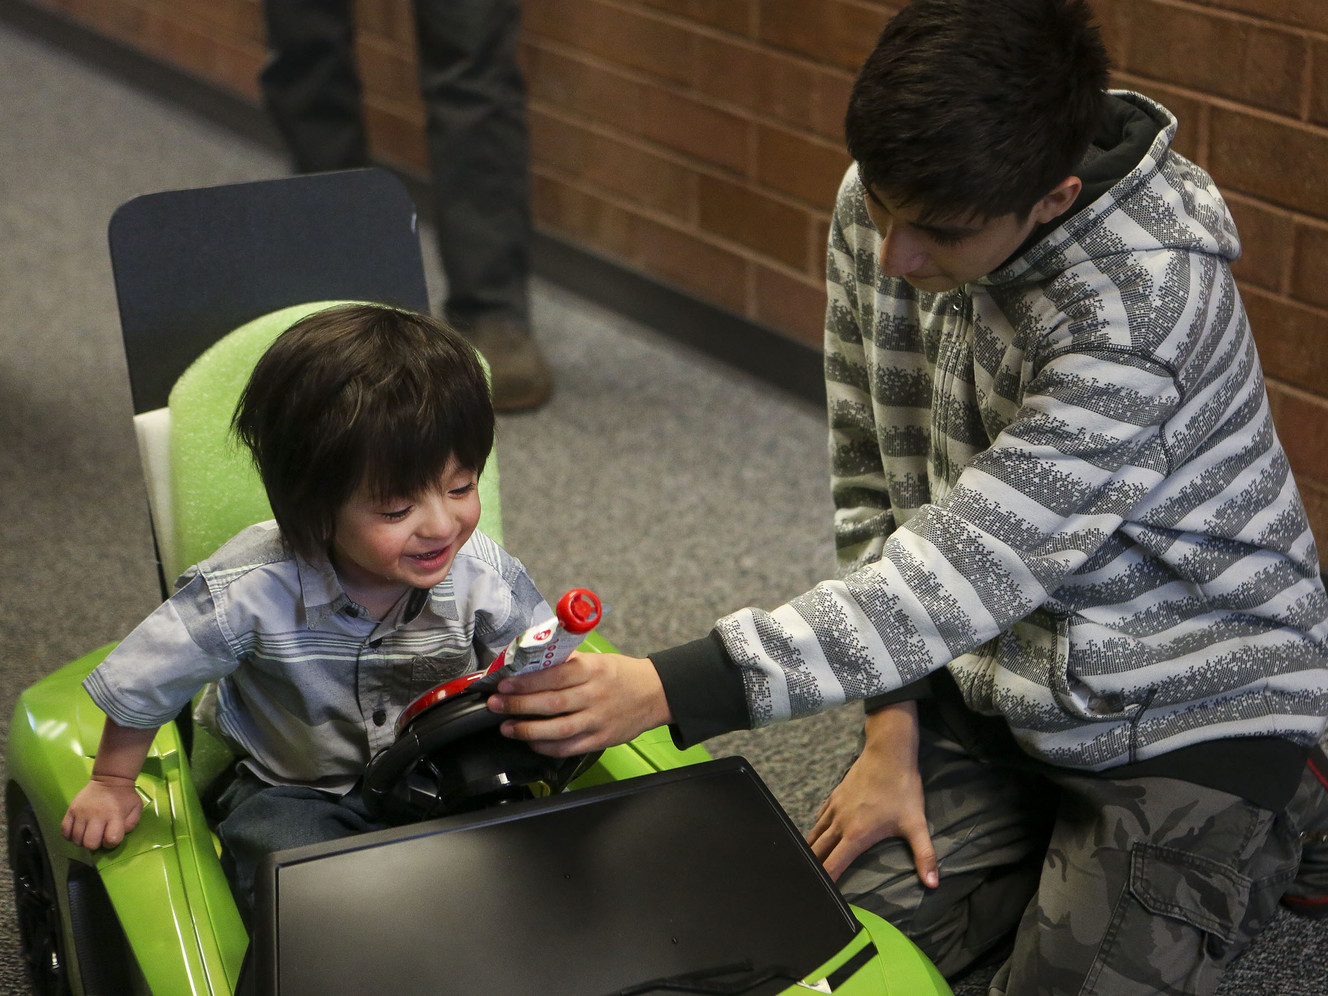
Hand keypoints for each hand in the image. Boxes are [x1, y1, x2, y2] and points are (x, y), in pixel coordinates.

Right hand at [61, 775, 143, 850]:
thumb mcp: (136, 808)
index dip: (111, 843)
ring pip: (76, 839)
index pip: (111, 839)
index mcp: (115, 815)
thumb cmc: (124, 796)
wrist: (110, 779)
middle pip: (90, 843)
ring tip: (88, 834)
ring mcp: (81, 812)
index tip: (112, 837)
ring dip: (82, 841)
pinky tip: (77, 832)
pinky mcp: (71, 809)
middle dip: (95, 845)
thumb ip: (131, 824)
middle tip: (98, 838)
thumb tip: (118, 835)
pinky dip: (69, 836)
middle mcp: (96, 814)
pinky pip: (64, 830)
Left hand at [487, 652, 671, 756]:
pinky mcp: (601, 739)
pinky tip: (531, 742)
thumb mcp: (596, 660)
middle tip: (495, 705)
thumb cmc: (620, 674)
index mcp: (592, 670)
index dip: (526, 681)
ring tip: (507, 728)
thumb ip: (567, 663)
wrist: (654, 694)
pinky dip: (548, 747)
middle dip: (518, 705)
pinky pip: (570, 748)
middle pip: (551, 702)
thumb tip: (531, 664)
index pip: (554, 675)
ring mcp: (598, 720)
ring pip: (559, 729)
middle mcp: (594, 695)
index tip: (504, 684)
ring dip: (528, 730)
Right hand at [806, 701, 937, 887]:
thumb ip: (924, 856)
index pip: (833, 865)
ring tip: (806, 866)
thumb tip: (933, 884)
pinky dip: (815, 831)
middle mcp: (840, 823)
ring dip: (810, 851)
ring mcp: (835, 808)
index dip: (825, 883)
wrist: (888, 753)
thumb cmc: (902, 789)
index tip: (819, 897)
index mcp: (856, 835)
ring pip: (814, 835)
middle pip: (817, 852)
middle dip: (811, 870)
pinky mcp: (834, 796)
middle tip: (807, 886)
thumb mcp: (916, 824)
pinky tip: (817, 836)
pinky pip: (819, 818)